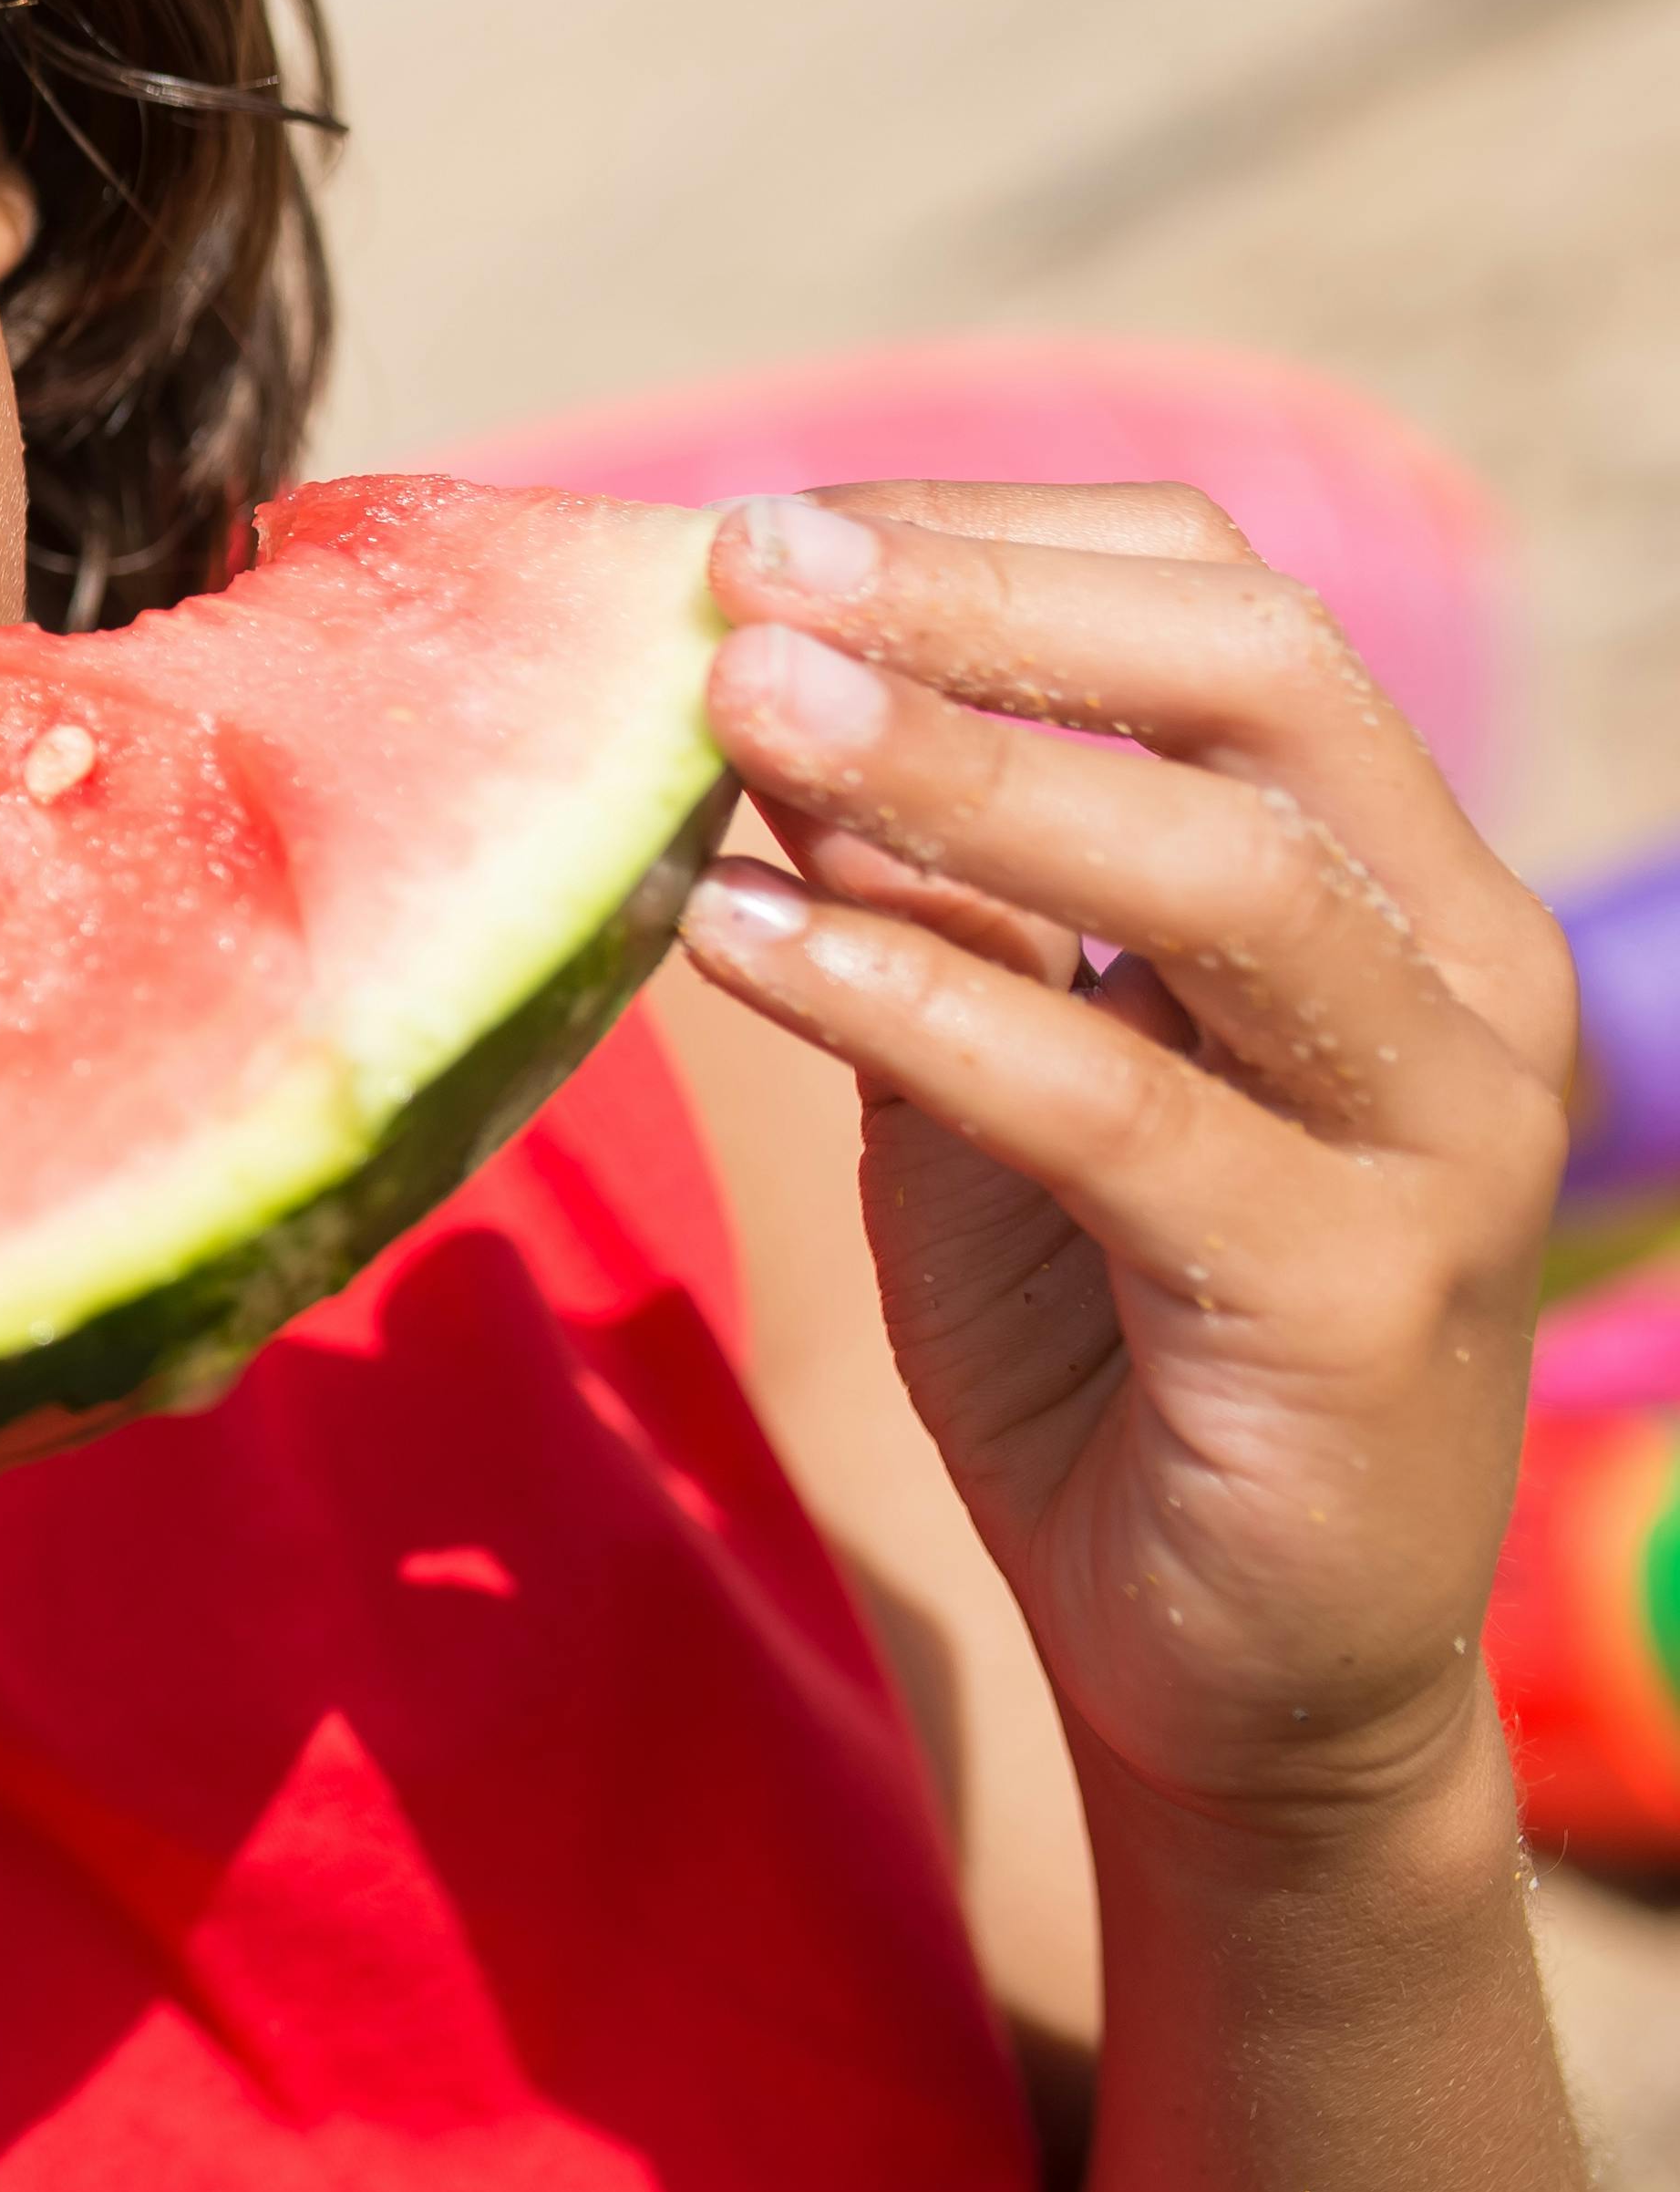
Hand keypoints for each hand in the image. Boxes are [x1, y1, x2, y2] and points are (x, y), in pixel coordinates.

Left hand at [681, 482, 1578, 1840]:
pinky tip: (731, 934)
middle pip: (1257, 679)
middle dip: (984, 601)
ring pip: (1217, 872)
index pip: (1227, 602)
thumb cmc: (1093, 1328)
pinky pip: (1121, 1103)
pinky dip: (913, 994)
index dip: (993, 539)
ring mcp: (1438, 1136)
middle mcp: (1463, 972)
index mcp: (1393, 875)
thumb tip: (740, 658)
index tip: (759, 522)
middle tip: (743, 566)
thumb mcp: (980, 1051)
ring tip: (728, 698)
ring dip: (953, 763)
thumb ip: (907, 870)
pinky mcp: (1355, 1300)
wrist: (1217, 1669)